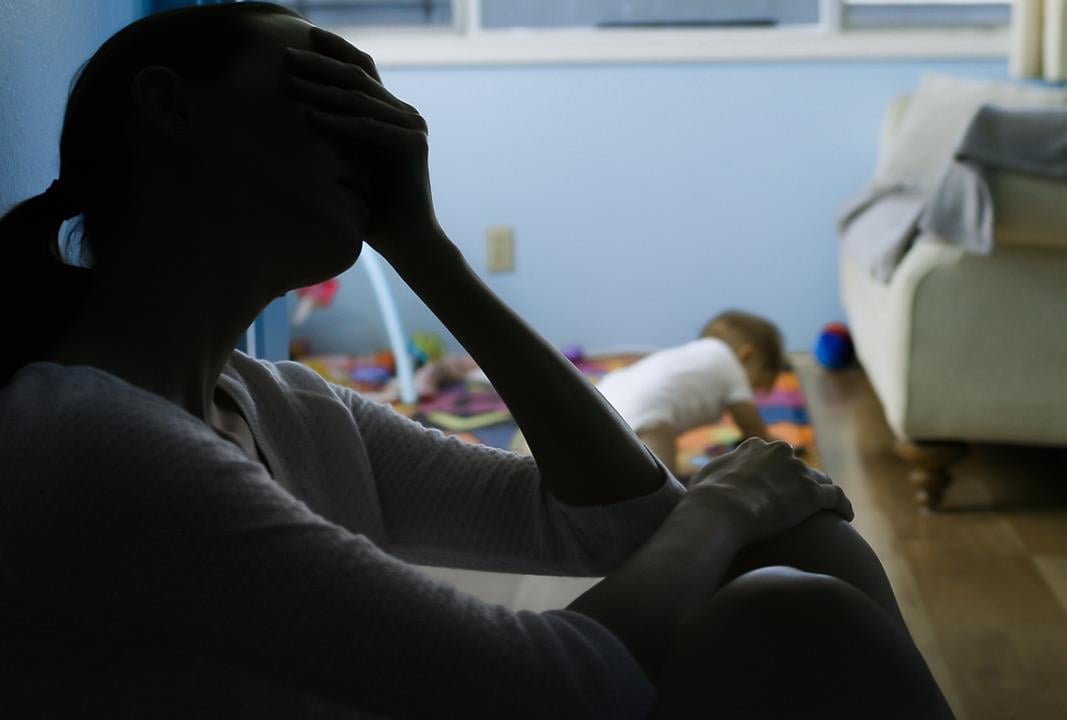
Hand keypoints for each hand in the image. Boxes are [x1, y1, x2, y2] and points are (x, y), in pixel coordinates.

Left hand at [283, 28, 441, 263]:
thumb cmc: (373, 208)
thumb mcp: (348, 161)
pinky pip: (369, 128)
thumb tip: (296, 107)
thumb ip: (336, 132)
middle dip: (319, 64)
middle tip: (285, 56)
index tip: (301, 37)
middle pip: (359, 77)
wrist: (408, 241)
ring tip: (288, 84)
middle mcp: (407, 115)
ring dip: (321, 90)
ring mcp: (413, 128)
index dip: (335, 50)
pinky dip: (339, 123)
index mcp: (393, 113)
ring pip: (360, 100)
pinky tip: (310, 118)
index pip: (362, 70)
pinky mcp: (414, 147)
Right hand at [687, 437, 852, 546]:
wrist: (721, 509)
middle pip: (798, 466)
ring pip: (819, 479)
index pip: (773, 456)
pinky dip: (842, 506)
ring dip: (821, 493)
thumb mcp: (705, 477)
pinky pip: (836, 497)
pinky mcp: (812, 493)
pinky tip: (846, 516)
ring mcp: (798, 471)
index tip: (776, 487)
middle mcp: (780, 453)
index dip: (775, 473)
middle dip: (799, 481)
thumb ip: (716, 472)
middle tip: (798, 501)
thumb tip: (712, 477)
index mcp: (755, 447)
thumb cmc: (707, 497)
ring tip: (826, 511)